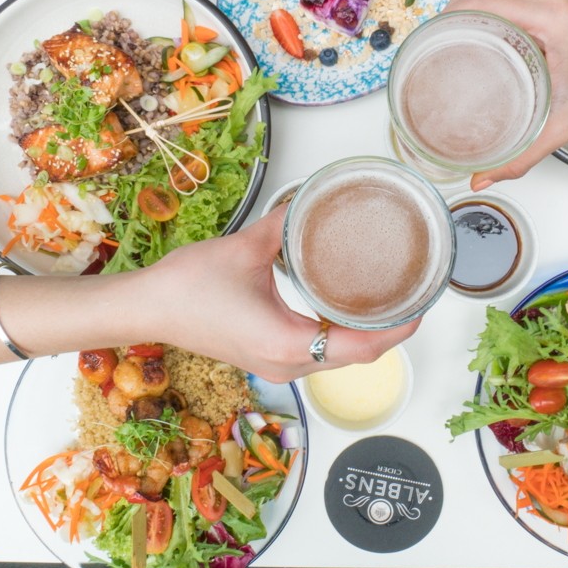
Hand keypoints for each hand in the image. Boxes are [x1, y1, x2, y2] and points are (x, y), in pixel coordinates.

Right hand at [144, 205, 419, 382]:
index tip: (422, 304)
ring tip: (385, 297)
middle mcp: (288, 364)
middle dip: (389, 329)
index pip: (364, 347)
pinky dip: (339, 334)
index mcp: (289, 343)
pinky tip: (344, 307)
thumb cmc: (187, 287)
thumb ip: (287, 223)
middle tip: (410, 293)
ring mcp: (276, 366)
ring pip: (338, 357)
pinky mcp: (266, 359)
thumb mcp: (246, 247)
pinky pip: (318, 353)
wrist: (146, 308)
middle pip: (358, 356)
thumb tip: (315, 200)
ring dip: (364, 333)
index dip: (400, 328)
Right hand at [444, 0, 567, 189]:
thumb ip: (520, 155)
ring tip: (449, 52)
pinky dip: (489, 18)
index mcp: (549, 14)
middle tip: (433, 56)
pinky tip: (478, 46)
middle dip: (452, 20)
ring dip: (469, 18)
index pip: (478, 2)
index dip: (446, 19)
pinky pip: (508, 2)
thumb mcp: (563, 125)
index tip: (426, 46)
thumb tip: (480, 179)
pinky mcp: (554, 2)